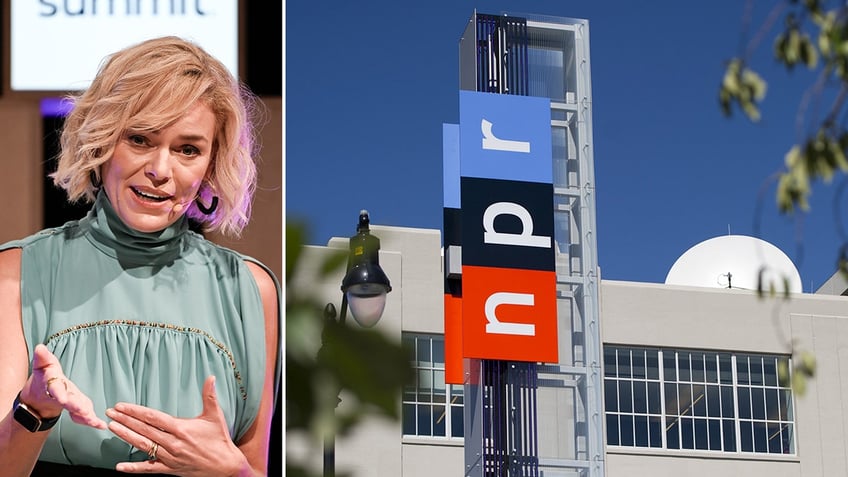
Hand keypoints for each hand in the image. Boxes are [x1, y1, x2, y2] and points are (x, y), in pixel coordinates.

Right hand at [20, 344, 107, 428]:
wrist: (40, 398)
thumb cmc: (44, 378)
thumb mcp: (42, 366)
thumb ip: (43, 358)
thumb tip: (40, 348)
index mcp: (52, 385)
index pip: (54, 388)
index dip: (58, 393)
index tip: (61, 398)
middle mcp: (61, 396)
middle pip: (67, 402)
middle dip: (74, 406)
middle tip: (82, 410)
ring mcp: (68, 404)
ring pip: (76, 412)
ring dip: (85, 417)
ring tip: (95, 421)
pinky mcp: (75, 410)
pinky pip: (82, 417)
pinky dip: (91, 422)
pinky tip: (101, 425)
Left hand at [106, 375, 248, 476]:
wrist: (225, 467)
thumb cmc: (220, 440)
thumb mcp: (216, 416)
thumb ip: (210, 395)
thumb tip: (211, 377)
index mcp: (181, 428)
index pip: (152, 417)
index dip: (135, 411)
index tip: (121, 406)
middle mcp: (172, 443)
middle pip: (143, 430)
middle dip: (125, 420)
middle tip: (110, 413)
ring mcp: (169, 457)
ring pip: (143, 446)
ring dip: (126, 437)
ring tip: (112, 428)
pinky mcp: (169, 469)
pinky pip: (148, 468)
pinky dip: (134, 468)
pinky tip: (120, 467)